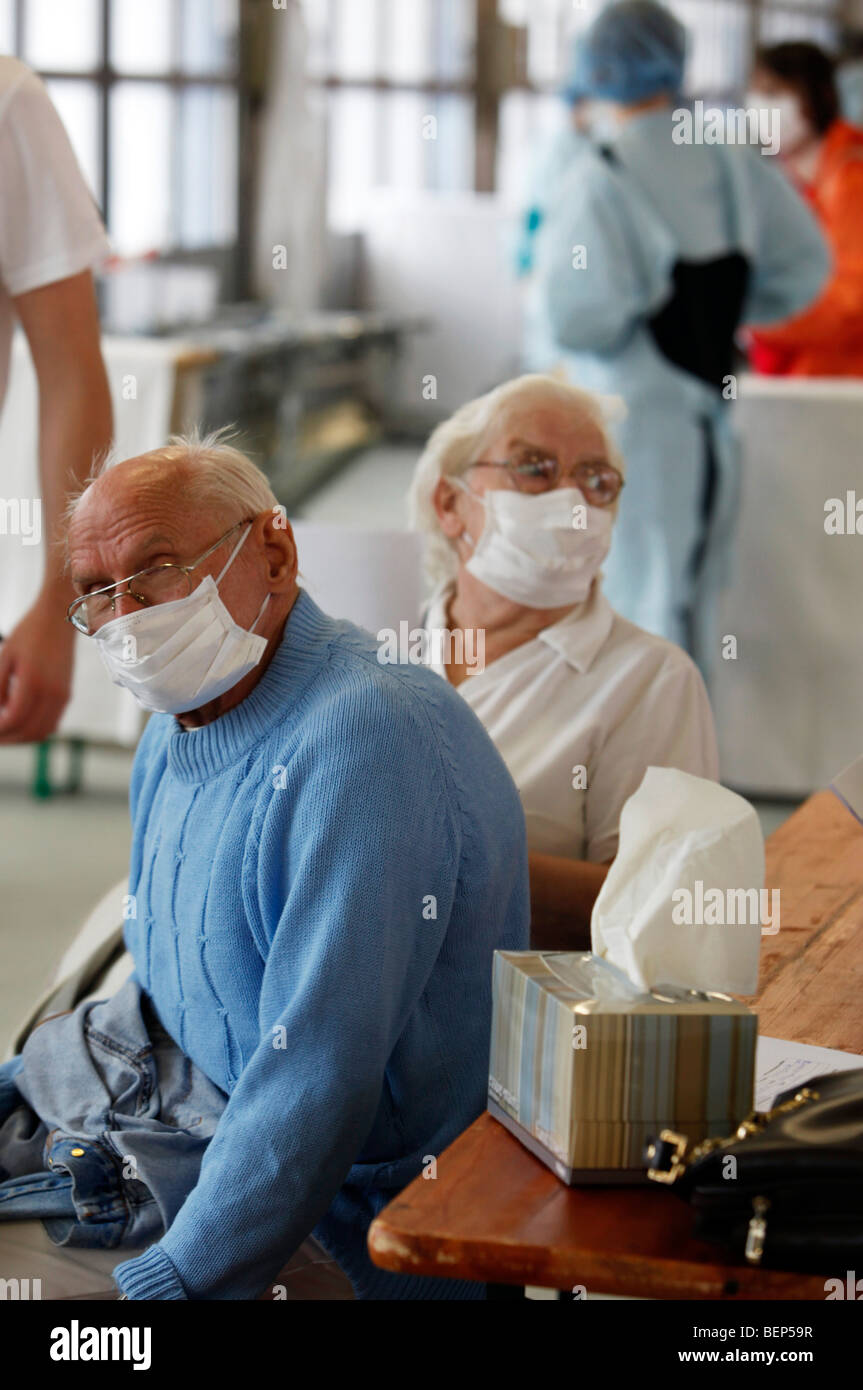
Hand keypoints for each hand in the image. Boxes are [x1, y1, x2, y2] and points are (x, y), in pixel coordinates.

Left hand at [0, 592, 75, 742]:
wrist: (58, 619)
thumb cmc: (28, 633)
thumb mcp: (5, 657)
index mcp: (34, 681)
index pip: (14, 719)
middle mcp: (53, 692)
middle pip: (30, 731)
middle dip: (8, 738)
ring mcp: (62, 695)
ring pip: (43, 732)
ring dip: (23, 738)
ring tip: (5, 732)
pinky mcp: (66, 695)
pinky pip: (52, 723)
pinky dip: (36, 731)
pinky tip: (21, 723)